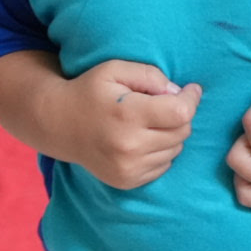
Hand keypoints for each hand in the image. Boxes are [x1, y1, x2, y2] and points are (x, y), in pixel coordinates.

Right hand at [57, 61, 201, 190]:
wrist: (59, 124)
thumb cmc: (89, 91)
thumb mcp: (114, 69)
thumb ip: (149, 75)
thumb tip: (178, 92)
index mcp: (127, 115)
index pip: (180, 112)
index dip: (191, 98)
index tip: (191, 89)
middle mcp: (129, 146)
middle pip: (182, 131)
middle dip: (180, 114)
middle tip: (164, 103)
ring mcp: (128, 168)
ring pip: (175, 149)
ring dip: (170, 133)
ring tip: (149, 121)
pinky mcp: (128, 181)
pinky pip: (164, 165)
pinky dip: (160, 151)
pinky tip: (141, 138)